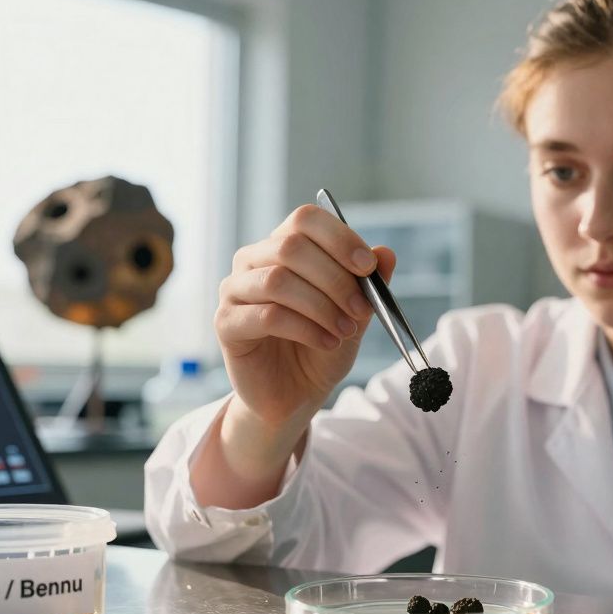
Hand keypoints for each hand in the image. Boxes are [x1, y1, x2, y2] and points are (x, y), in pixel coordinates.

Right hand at [215, 204, 395, 431]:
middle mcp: (253, 261)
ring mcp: (234, 290)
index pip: (305, 220)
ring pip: (278, 281)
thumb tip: (385, 253)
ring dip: (322, 307)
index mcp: (282, 247)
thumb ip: (369, 284)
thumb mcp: (355, 314)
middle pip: (291, 246)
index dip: (339, 238)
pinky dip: (306, 329)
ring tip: (345, 332)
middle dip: (335, 279)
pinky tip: (327, 343)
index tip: (368, 266)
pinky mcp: (226, 323)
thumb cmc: (321, 346)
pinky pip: (267, 316)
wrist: (296, 393)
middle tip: (362, 309)